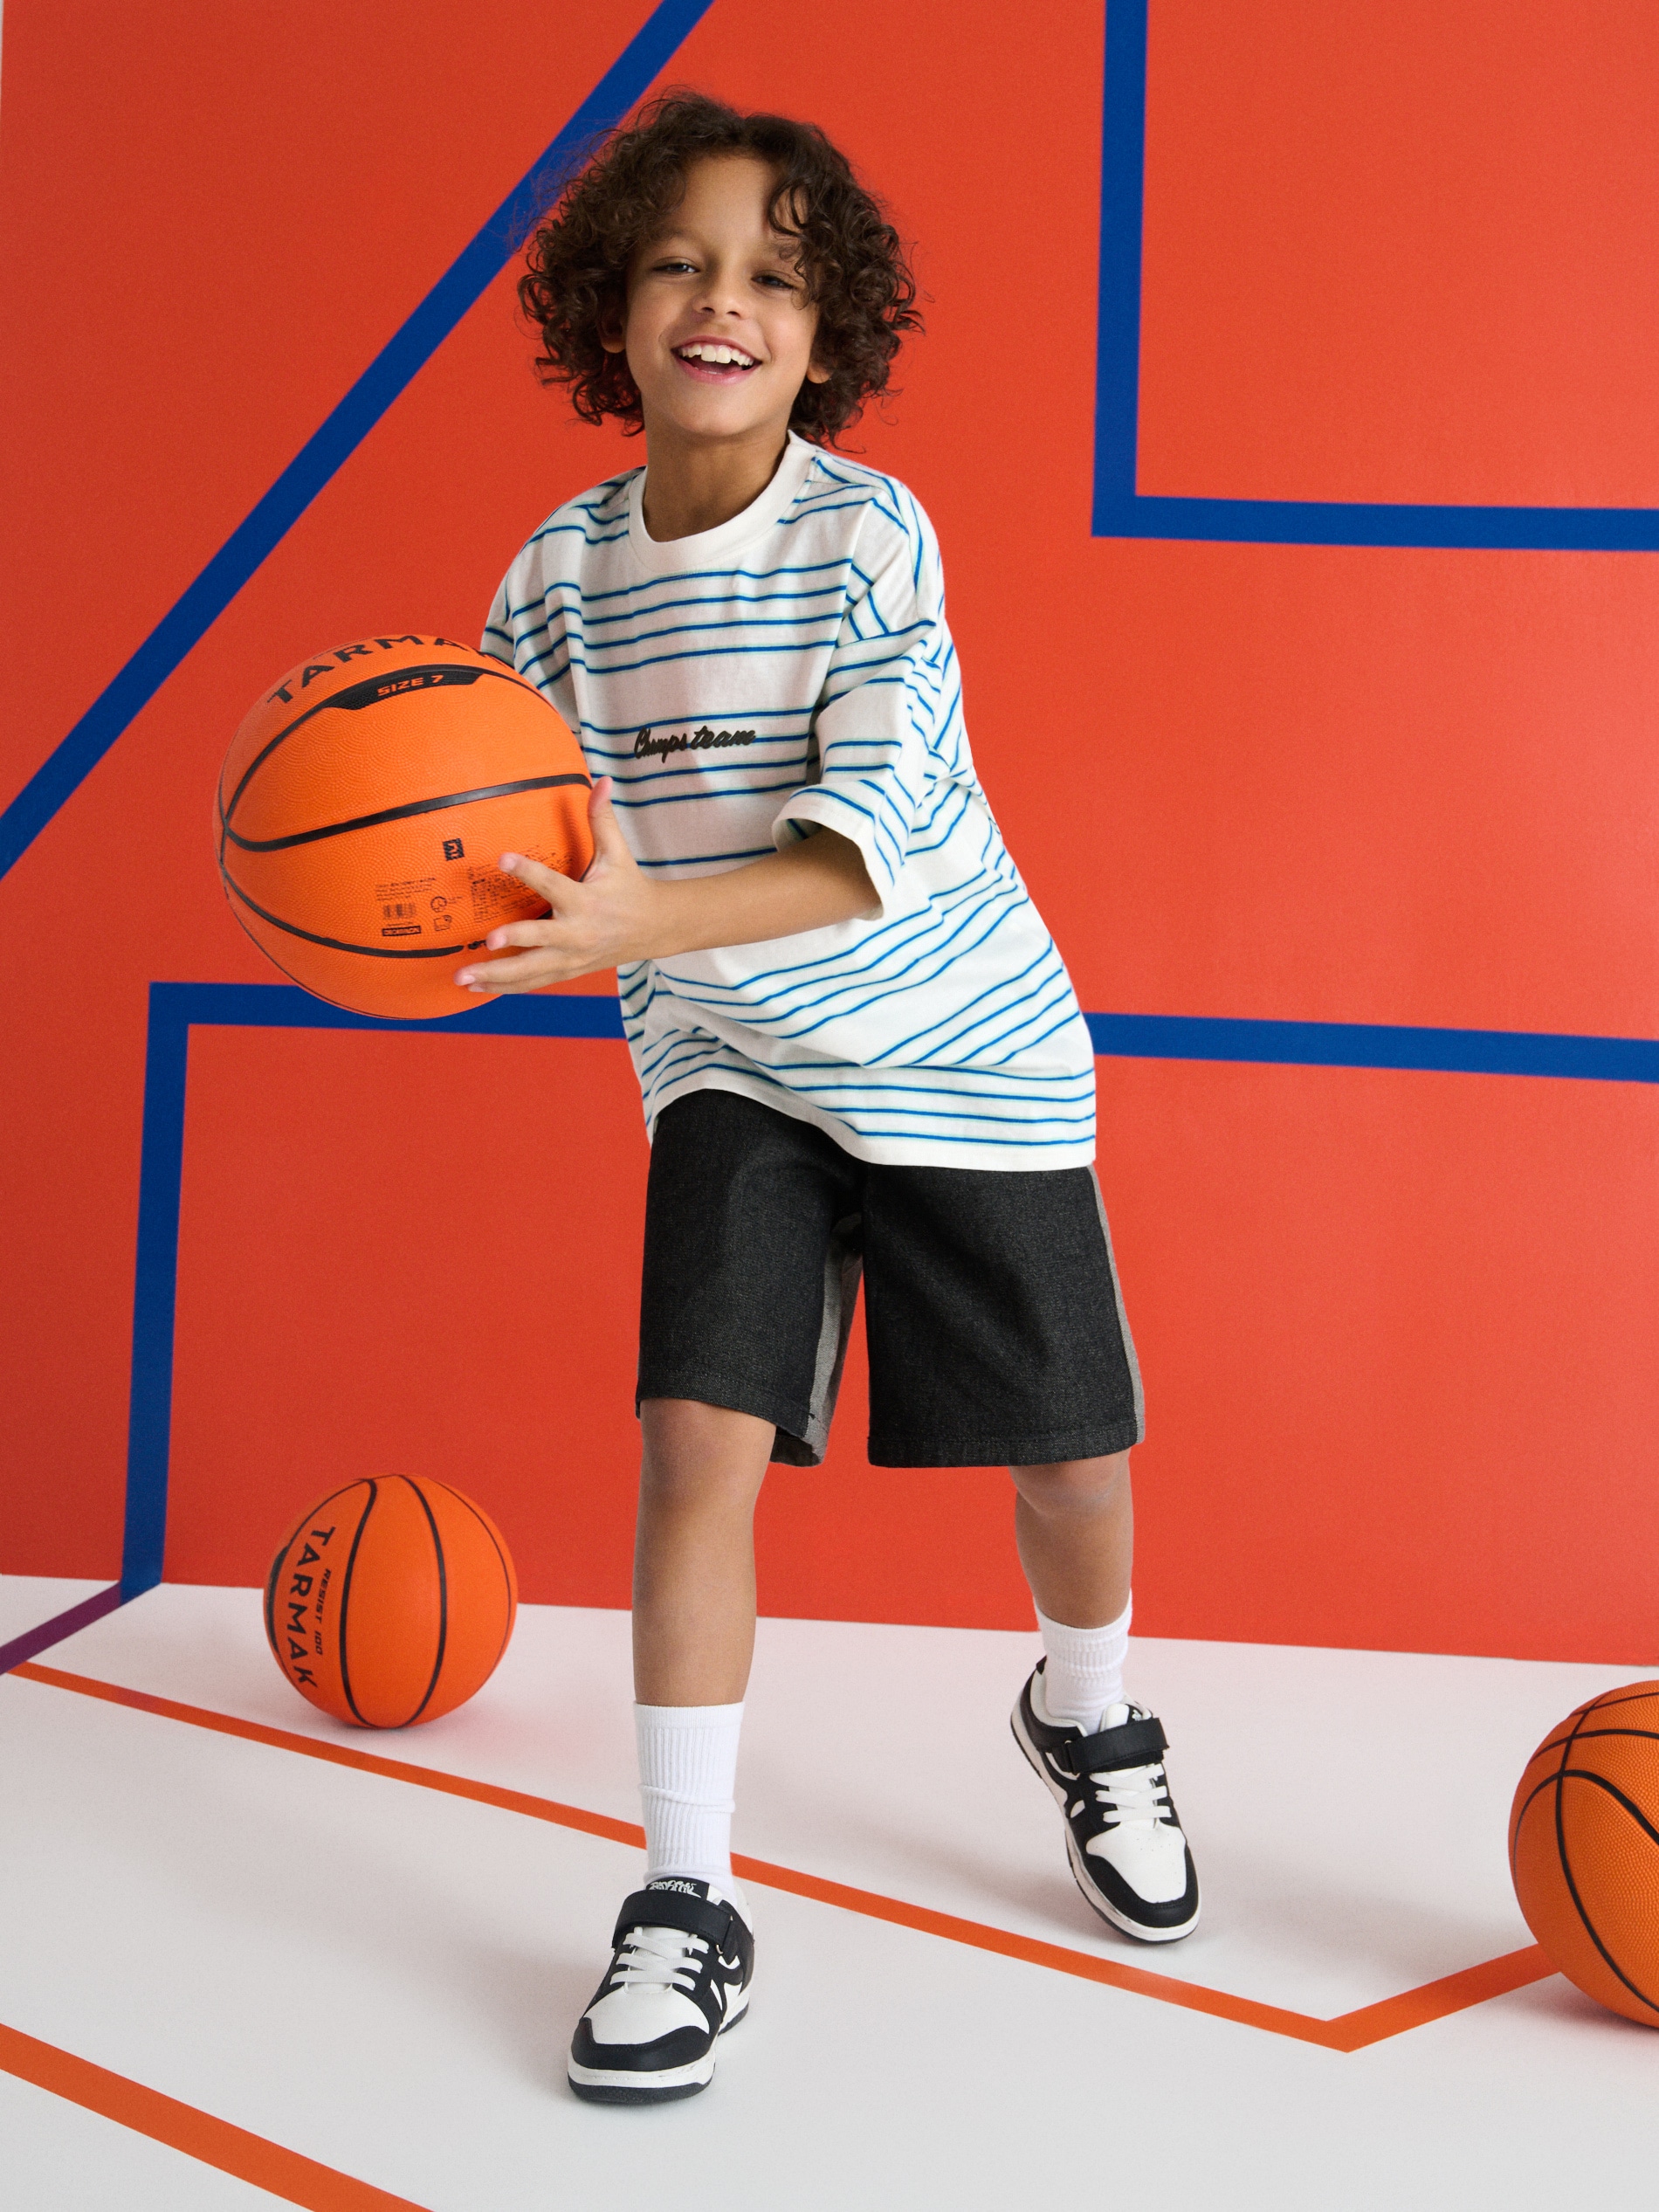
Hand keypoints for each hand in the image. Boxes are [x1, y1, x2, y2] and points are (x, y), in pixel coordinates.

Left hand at [455, 778, 659, 993]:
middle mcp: (577, 932)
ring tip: (462, 977)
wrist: (654, 930)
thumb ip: (602, 820)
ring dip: (496, 976)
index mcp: (587, 901)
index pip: (553, 884)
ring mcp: (571, 957)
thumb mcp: (618, 854)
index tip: (502, 858)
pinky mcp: (567, 971)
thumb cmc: (629, 887)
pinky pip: (533, 983)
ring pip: (531, 971)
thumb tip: (602, 780)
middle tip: (485, 942)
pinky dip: (505, 987)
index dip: (527, 871)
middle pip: (541, 941)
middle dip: (514, 943)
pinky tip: (476, 988)